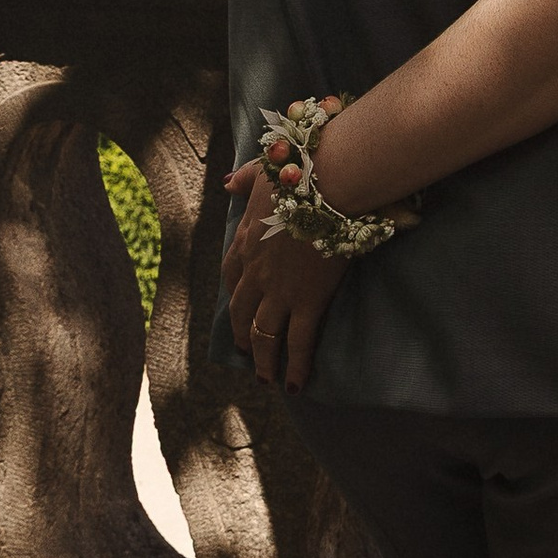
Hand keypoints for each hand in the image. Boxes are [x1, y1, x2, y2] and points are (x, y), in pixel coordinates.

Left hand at [222, 162, 349, 389]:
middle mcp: (256, 272)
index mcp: (246, 241)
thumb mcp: (262, 172)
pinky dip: (296, 367)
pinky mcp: (307, 301)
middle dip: (243, 334)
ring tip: (267, 378)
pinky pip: (298, 342)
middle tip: (248, 351)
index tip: (238, 307)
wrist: (329, 183)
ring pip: (264, 334)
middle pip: (242, 312)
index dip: (235, 295)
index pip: (232, 275)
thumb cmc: (299, 173)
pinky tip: (295, 385)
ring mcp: (279, 290)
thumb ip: (244, 181)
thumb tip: (227, 183)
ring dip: (264, 359)